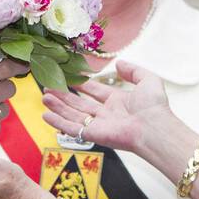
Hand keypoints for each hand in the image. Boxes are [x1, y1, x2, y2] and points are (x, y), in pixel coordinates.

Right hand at [40, 58, 173, 155]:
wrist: (154, 127)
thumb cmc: (154, 106)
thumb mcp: (147, 80)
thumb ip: (133, 70)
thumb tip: (119, 63)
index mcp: (118, 101)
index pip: (94, 91)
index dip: (81, 84)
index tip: (69, 77)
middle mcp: (106, 114)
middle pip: (80, 104)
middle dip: (64, 96)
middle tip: (49, 87)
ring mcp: (98, 125)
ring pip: (73, 115)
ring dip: (58, 106)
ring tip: (44, 96)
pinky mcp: (93, 135)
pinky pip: (72, 129)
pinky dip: (58, 122)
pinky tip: (46, 115)